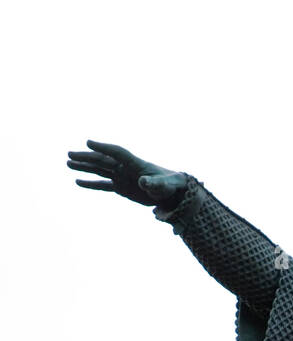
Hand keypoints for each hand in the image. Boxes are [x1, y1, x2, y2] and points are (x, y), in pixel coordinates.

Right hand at [67, 139, 186, 207]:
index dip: (104, 148)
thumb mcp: (164, 185)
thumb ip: (154, 183)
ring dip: (84, 166)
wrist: (171, 192)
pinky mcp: (120, 187)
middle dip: (86, 157)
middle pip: (102, 160)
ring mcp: (121, 176)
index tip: (88, 143)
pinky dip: (91, 184)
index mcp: (136, 163)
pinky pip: (102, 185)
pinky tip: (77, 181)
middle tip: (69, 154)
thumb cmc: (170, 185)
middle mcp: (125, 168)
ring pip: (99, 170)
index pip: (117, 152)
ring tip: (68, 163)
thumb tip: (143, 183)